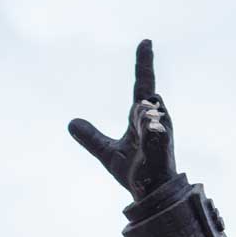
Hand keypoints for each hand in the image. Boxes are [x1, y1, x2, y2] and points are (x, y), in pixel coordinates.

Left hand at [68, 39, 175, 201]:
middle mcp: (155, 120)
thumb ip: (91, 138)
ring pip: (147, 109)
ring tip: (140, 138)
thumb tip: (72, 123)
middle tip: (135, 130)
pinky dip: (150, 128)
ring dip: (140, 119)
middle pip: (144, 96)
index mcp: (142, 119)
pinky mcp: (164, 145)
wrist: (148, 194)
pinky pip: (156, 129)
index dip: (143, 64)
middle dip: (137, 107)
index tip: (145, 42)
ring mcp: (162, 131)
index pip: (143, 84)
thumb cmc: (135, 172)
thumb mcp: (107, 152)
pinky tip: (149, 133)